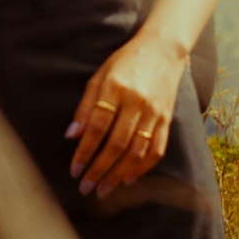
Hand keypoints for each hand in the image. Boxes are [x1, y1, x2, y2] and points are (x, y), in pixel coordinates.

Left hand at [64, 30, 187, 199]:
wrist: (162, 49)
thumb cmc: (124, 62)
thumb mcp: (99, 76)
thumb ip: (86, 106)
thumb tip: (71, 136)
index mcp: (115, 87)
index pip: (98, 126)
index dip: (85, 151)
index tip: (74, 170)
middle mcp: (137, 101)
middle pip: (117, 144)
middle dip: (99, 170)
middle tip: (86, 188)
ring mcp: (154, 112)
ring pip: (136, 151)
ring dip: (118, 174)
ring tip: (103, 189)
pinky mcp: (167, 119)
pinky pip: (156, 149)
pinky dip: (143, 168)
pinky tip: (128, 179)